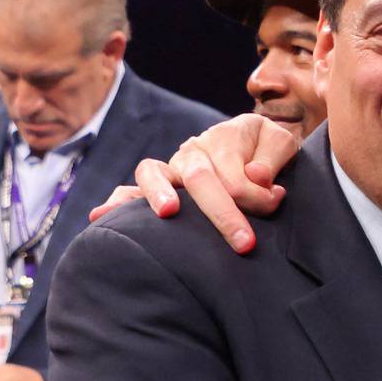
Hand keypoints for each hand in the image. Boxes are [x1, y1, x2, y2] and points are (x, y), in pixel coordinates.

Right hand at [87, 113, 300, 252]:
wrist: (256, 145)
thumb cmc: (269, 152)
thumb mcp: (281, 143)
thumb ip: (274, 156)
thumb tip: (257, 177)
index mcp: (224, 137)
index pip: (235, 173)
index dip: (256, 196)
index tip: (274, 205)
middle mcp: (192, 150)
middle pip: (199, 177)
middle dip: (222, 213)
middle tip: (244, 244)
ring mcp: (171, 167)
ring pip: (153, 173)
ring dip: (158, 194)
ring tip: (167, 213)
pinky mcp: (156, 185)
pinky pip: (129, 191)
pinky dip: (115, 203)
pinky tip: (100, 216)